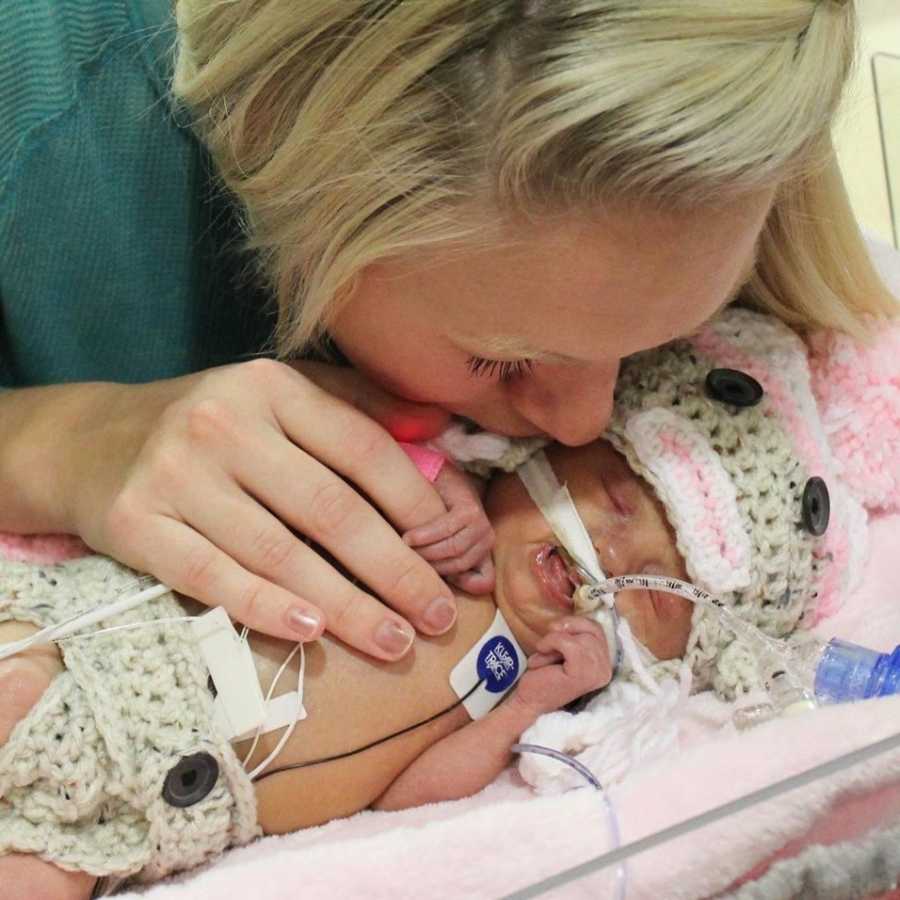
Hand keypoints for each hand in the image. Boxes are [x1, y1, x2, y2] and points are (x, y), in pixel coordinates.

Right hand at [32, 359, 458, 657]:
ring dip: (346, 606)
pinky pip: (212, 577)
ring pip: (279, 552)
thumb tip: (439, 424)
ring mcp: (175, 475)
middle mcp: (222, 423)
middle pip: (329, 508)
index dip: (417, 504)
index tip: (453, 550)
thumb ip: (360, 405)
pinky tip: (313, 633)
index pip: (362, 448)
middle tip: (439, 616)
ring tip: (395, 640)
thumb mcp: (282, 395)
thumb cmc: (211, 424)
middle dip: (396, 570)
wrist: (92, 443)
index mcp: (270, 386)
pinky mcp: (136, 525)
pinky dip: (266, 607)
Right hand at [402, 464, 494, 594]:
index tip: (426, 580)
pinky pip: (447, 531)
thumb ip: (437, 572)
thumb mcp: (429, 551)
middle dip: (428, 569)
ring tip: (402, 548)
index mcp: (480, 554)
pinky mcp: (471, 510)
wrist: (428, 475)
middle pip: (459, 569)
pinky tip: (408, 537)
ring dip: (425, 553)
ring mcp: (482, 525)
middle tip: (402, 562)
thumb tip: (438, 606)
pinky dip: (425, 535)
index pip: (483, 582)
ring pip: (454, 552)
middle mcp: (486, 540)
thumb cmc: (422, 517)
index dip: (455, 583)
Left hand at [513, 616, 612, 716]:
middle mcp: (605, 670)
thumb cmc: (545, 674)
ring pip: (582, 637)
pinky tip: (542, 651)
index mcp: (604, 664)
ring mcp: (596, 673)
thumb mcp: (564, 650)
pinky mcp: (582, 674)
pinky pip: (569, 643)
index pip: (598, 630)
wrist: (530, 700)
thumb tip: (564, 622)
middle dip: (567, 630)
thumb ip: (574, 636)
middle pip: (593, 630)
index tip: (557, 627)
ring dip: (556, 639)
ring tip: (545, 651)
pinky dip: (551, 641)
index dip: (577, 622)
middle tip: (548, 642)